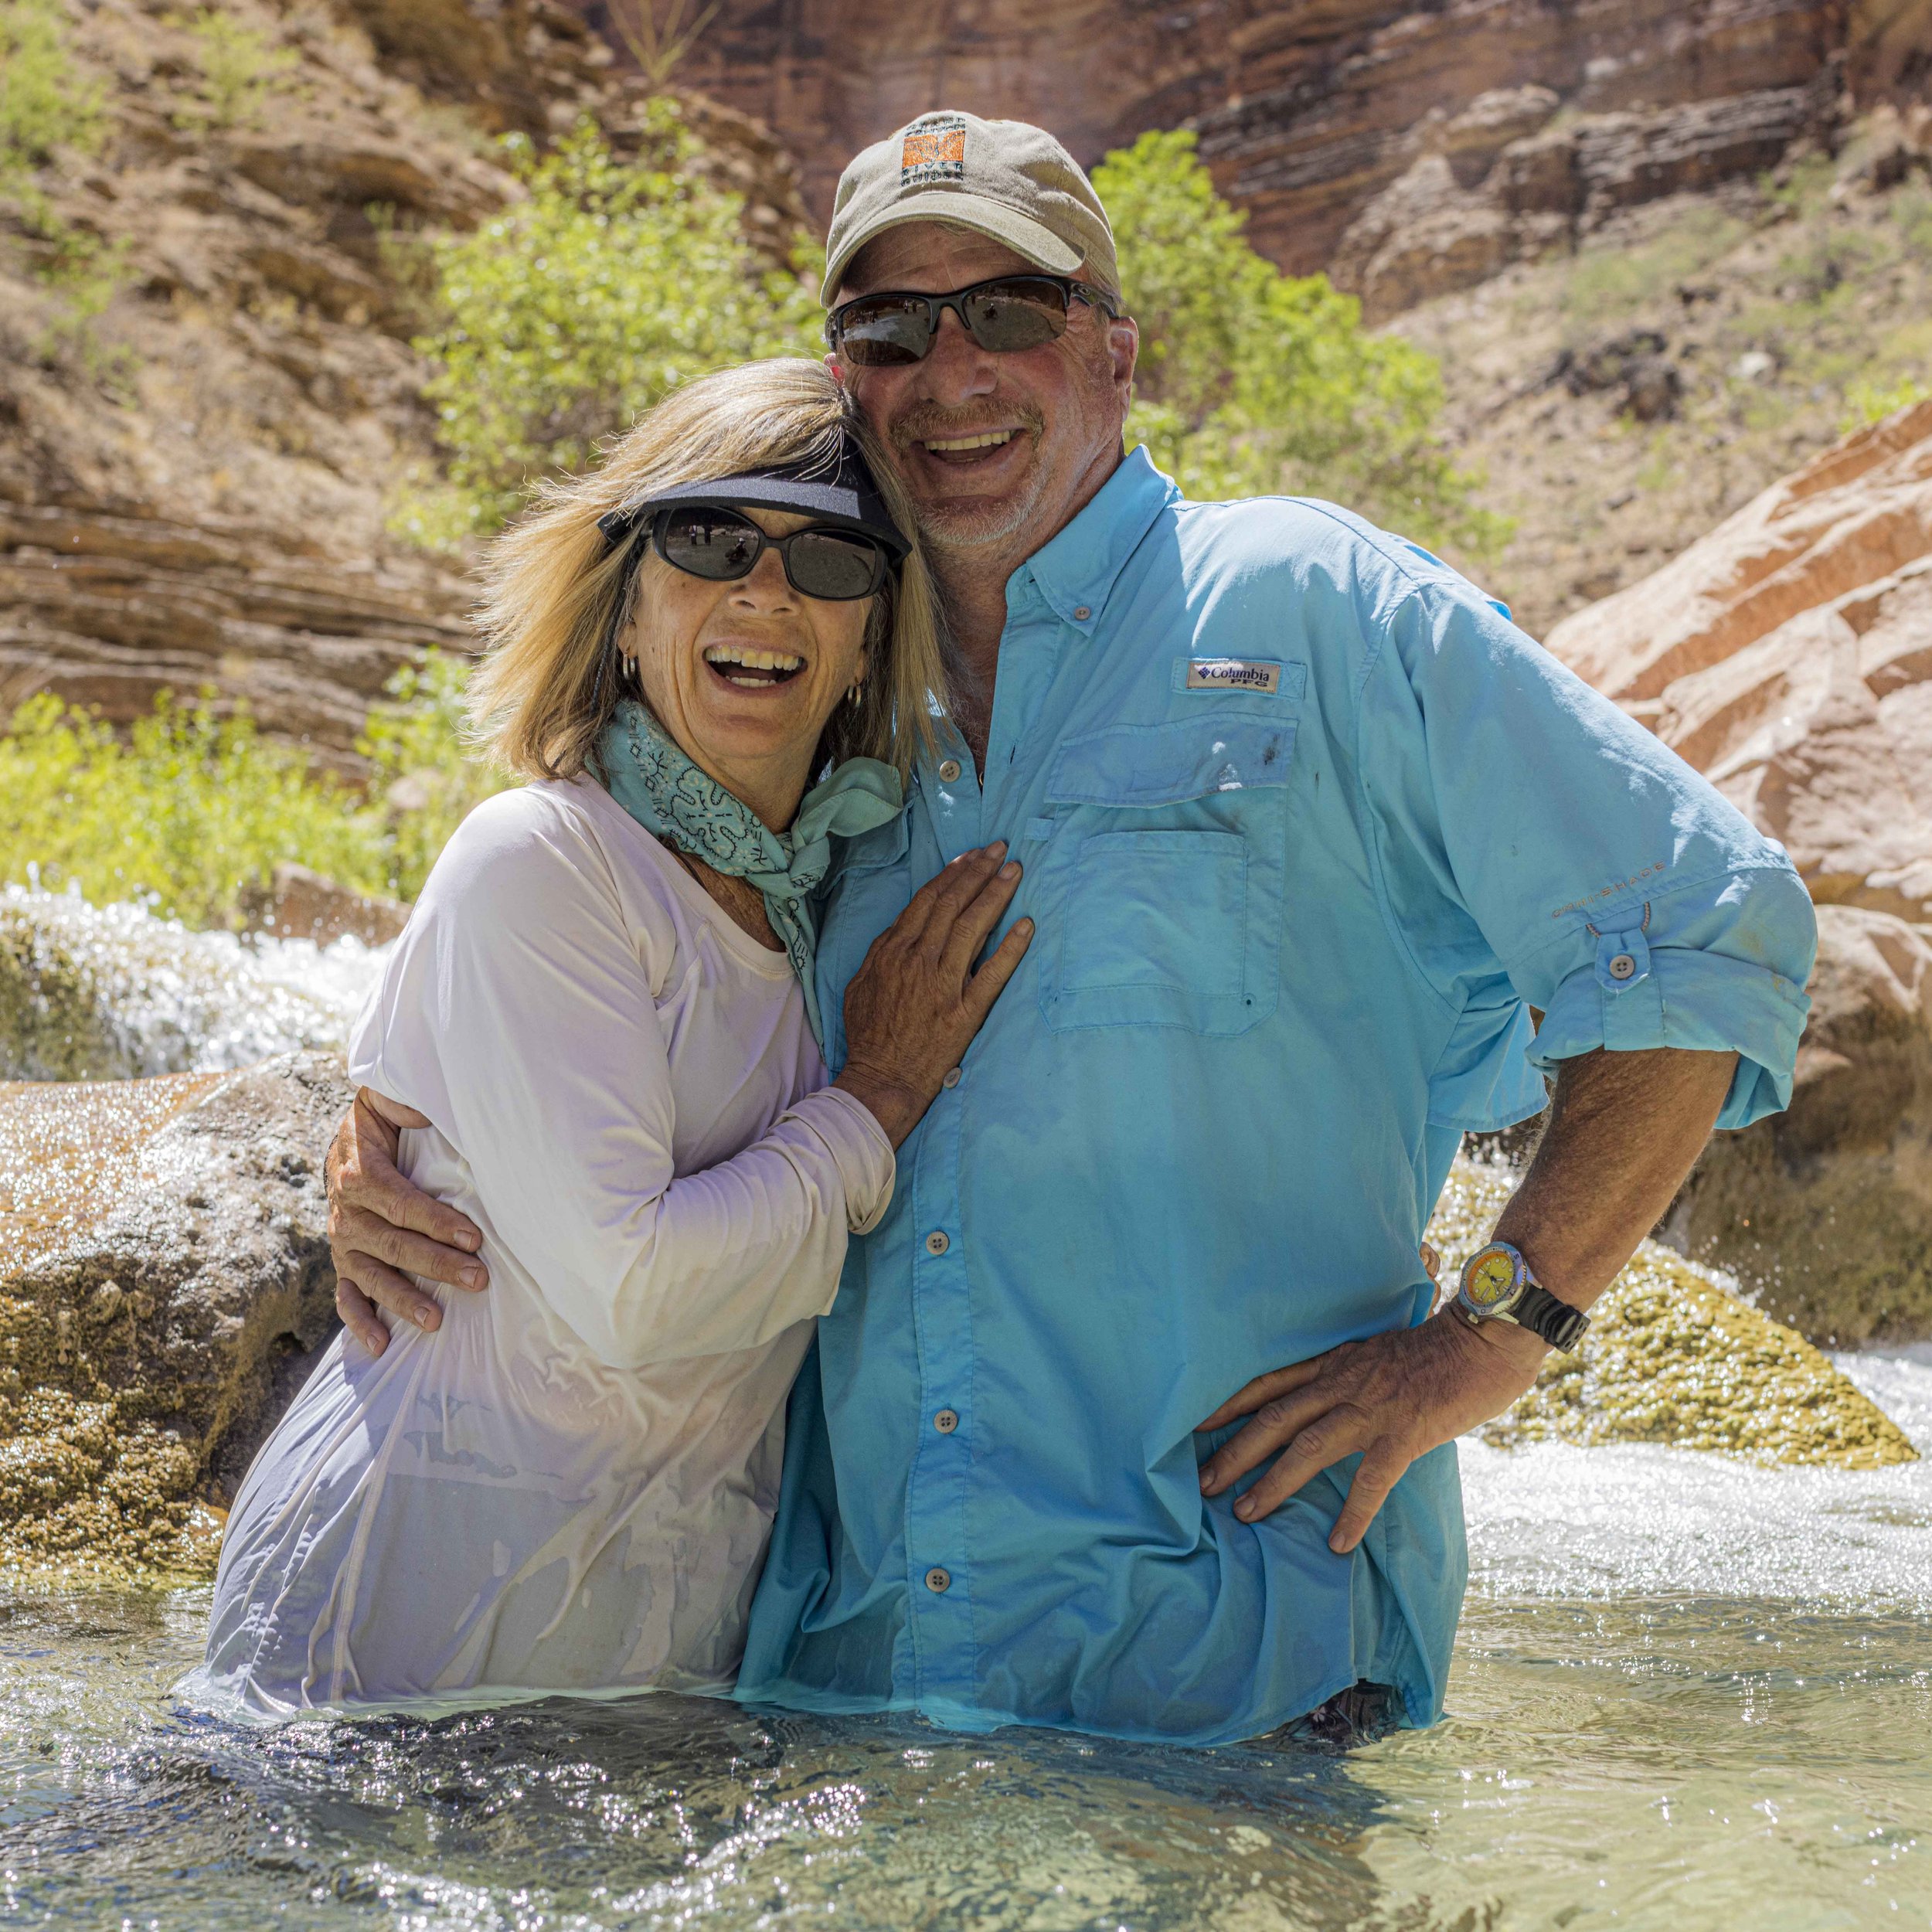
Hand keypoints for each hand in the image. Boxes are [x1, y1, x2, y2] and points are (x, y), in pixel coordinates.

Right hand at [327, 1087, 487, 1354]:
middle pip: (394, 1244)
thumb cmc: (383, 1121)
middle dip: (437, 1264)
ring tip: (436, 1321)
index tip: (475, 1237)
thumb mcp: (388, 1103)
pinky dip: (361, 1321)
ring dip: (404, 1299)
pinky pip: (346, 1295)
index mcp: (360, 1174)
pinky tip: (381, 1345)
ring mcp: (343, 1240)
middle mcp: (346, 1212)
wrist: (346, 1137)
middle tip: (478, 1279)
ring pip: (372, 1275)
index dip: (437, 1222)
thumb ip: (407, 1105)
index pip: (402, 1203)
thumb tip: (430, 1106)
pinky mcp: (343, 1260)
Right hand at [834, 842, 1032, 1148]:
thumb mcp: (861, 985)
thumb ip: (882, 953)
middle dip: (978, 872)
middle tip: (1000, 850)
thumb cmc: (869, 1035)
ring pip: (973, 928)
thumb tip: (900, 930)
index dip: (952, 875)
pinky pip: (992, 974)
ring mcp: (944, 984)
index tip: (971, 856)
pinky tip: (1027, 926)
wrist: (881, 1078)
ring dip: (995, 895)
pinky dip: (1010, 948)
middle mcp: (920, 960)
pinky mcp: (965, 1011)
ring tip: (1014, 872)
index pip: (928, 901)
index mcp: (894, 951)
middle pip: (953, 905)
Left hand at [1195, 1308, 1545, 1552]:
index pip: (1269, 1382)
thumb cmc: (1439, 1344)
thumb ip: (1353, 1372)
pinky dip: (1353, 1512)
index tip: (1195, 1425)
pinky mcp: (1404, 1432)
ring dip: (1273, 1483)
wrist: (1483, 1337)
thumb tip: (1334, 1396)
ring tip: (1245, 1513)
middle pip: (1274, 1417)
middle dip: (1235, 1451)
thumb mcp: (1380, 1350)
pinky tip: (1337, 1542)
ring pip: (1307, 1447)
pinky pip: (1372, 1479)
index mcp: (1336, 1362)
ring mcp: (1372, 1407)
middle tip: (1202, 1483)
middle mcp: (1343, 1382)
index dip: (1229, 1404)